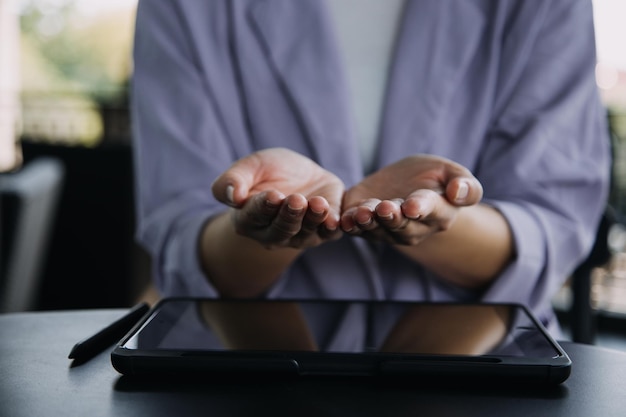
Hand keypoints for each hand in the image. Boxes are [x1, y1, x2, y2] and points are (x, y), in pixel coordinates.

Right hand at [211, 148, 344, 248]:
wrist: (300, 174)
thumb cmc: (269, 171)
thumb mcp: (250, 167)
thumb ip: (234, 179)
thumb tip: (232, 196)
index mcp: (248, 219)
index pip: (253, 216)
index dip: (262, 207)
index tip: (272, 195)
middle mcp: (273, 234)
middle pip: (281, 229)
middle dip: (289, 215)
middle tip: (296, 199)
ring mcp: (300, 236)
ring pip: (306, 233)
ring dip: (312, 219)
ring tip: (317, 203)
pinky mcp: (325, 230)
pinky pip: (329, 233)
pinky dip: (331, 227)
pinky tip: (334, 219)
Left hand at [341, 154, 482, 244]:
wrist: (406, 183)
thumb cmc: (435, 178)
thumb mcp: (452, 173)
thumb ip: (465, 184)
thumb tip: (459, 192)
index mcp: (439, 214)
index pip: (432, 212)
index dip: (422, 208)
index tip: (413, 205)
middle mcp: (413, 228)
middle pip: (402, 225)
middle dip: (392, 217)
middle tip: (385, 208)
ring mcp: (388, 230)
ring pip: (377, 229)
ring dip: (369, 222)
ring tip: (362, 212)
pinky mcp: (364, 226)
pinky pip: (357, 228)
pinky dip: (350, 224)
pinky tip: (344, 218)